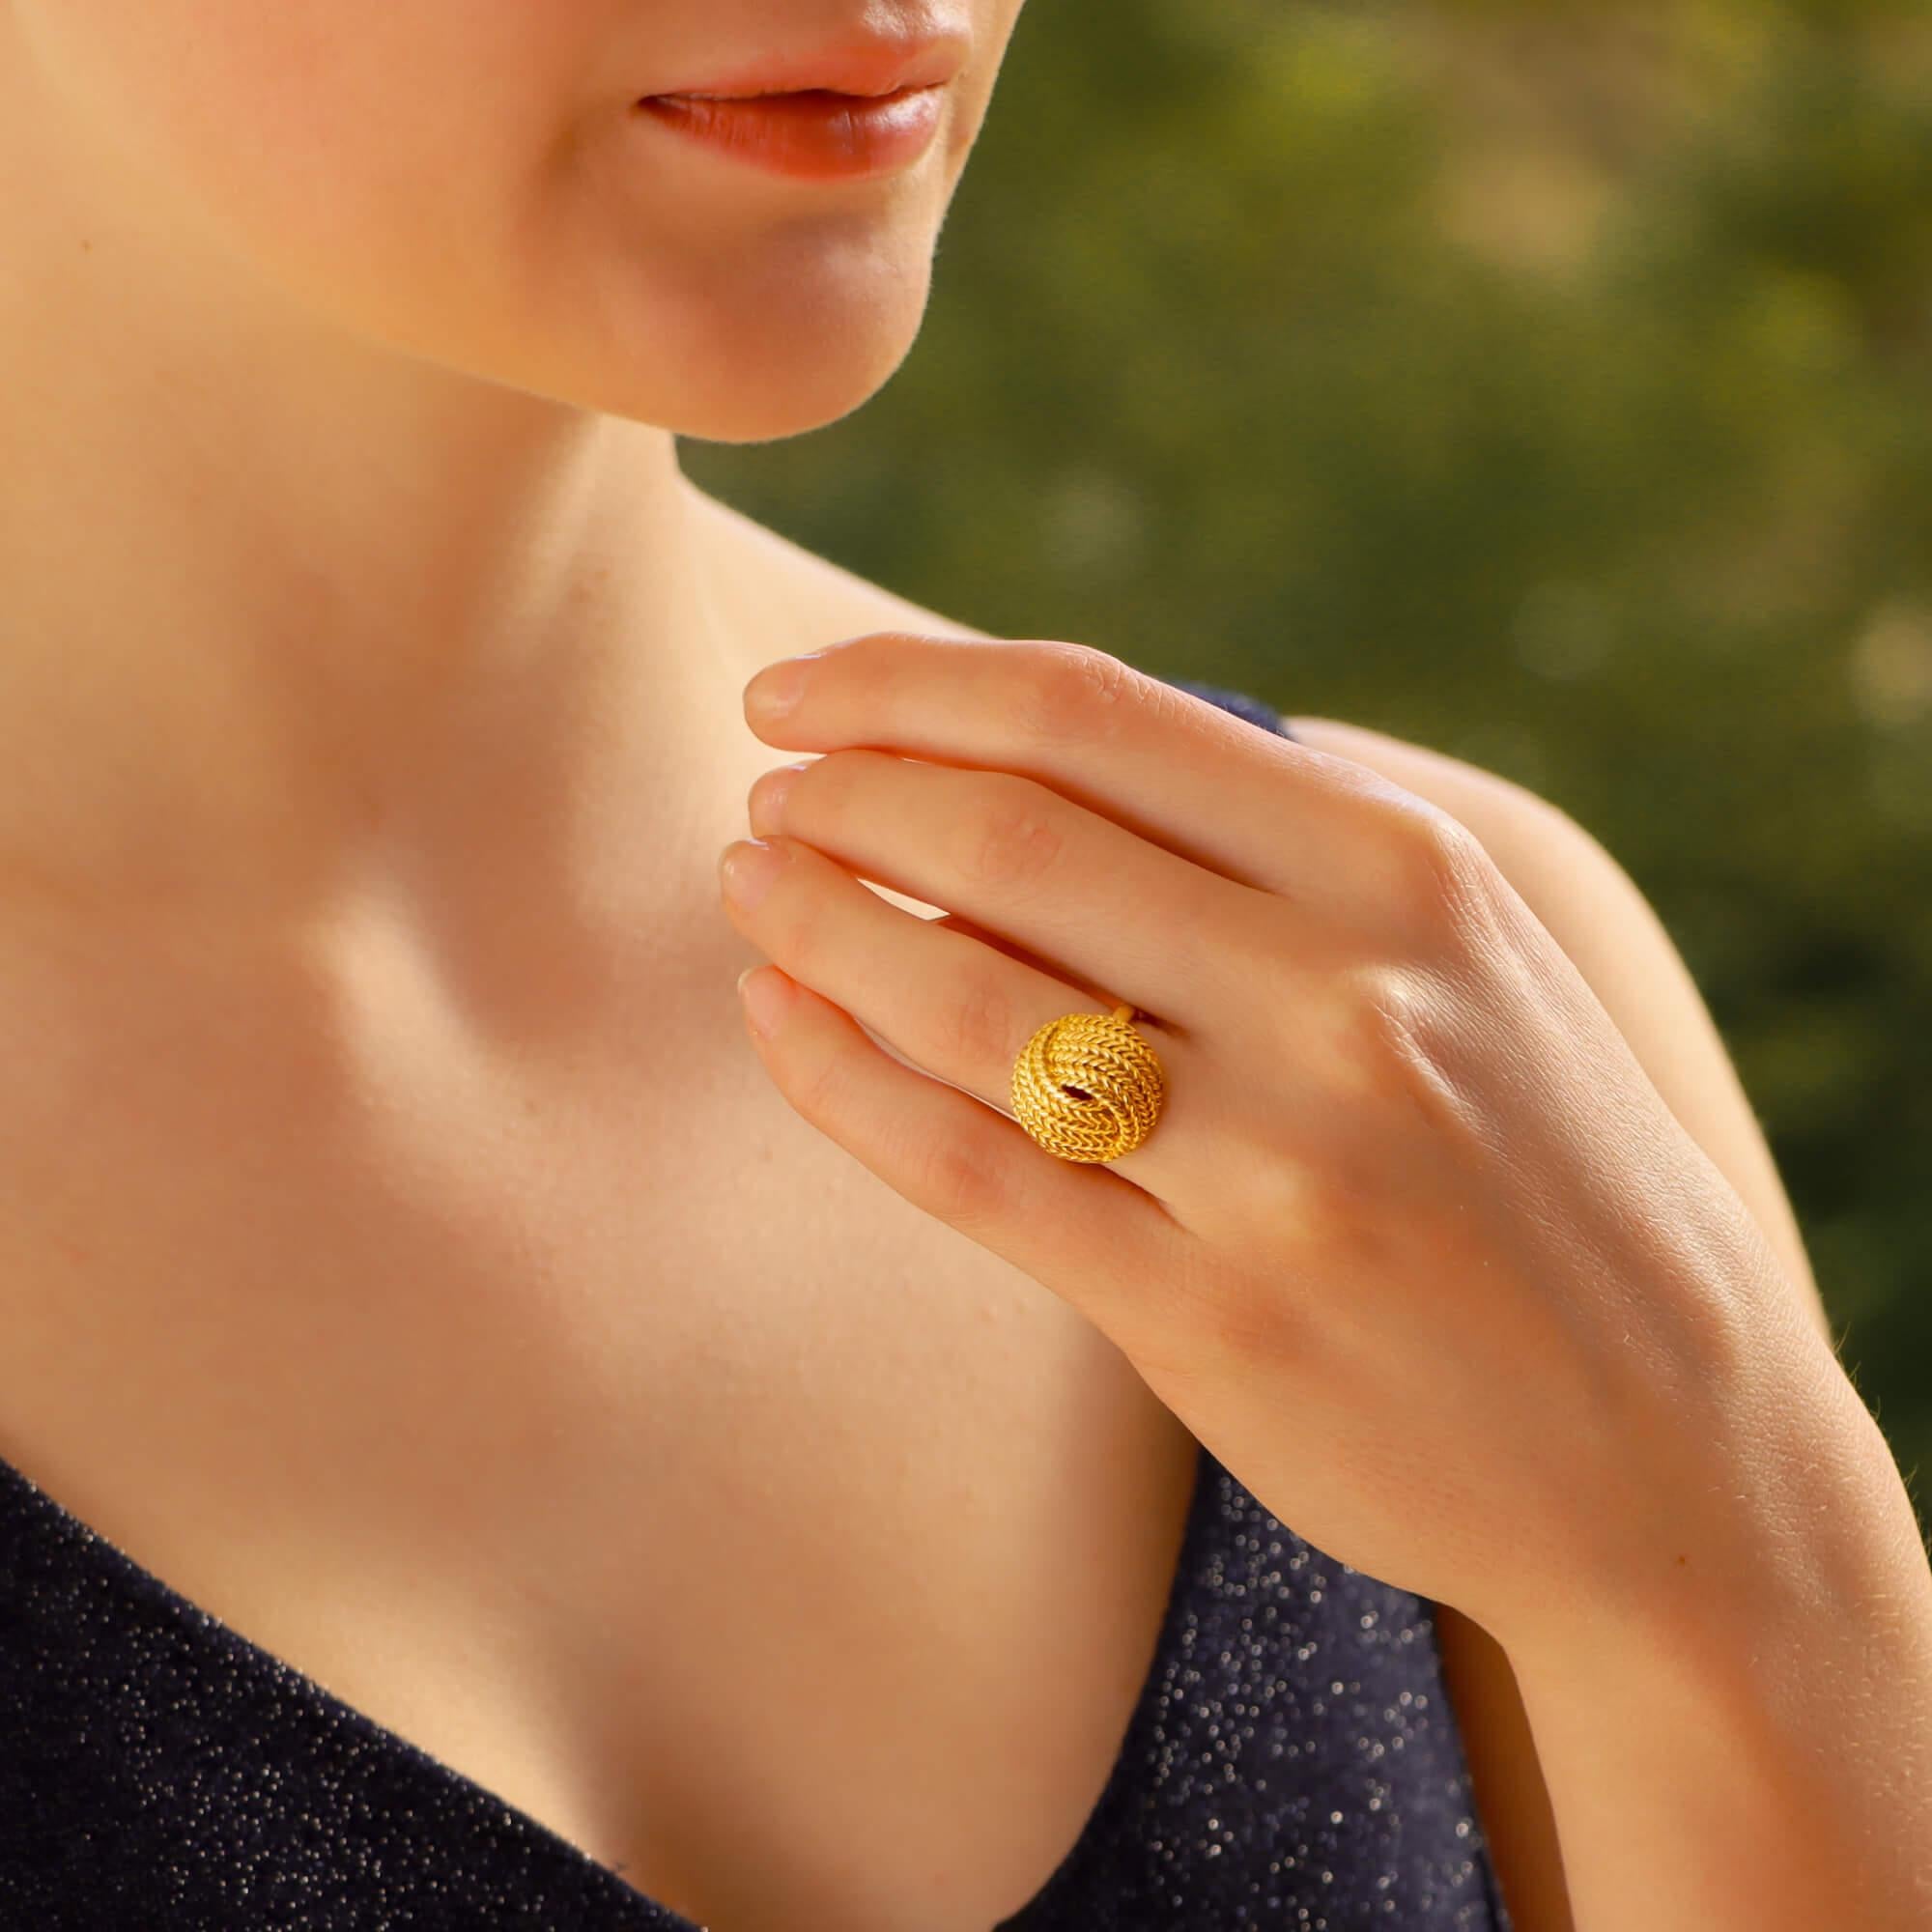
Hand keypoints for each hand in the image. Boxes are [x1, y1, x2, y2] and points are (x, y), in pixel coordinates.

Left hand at [719, 632, 1850, 1655]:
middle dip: (845, 795)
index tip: (798, 695)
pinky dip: (841, 1082)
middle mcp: (1347, 1002)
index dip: (910, 689)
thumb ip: (1270, 852)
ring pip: (965, 1003)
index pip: (1099, 718)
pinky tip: (778, 1022)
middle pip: (1012, 841)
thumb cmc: (1542, 1165)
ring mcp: (1279, 1170)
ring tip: (751, 884)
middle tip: (768, 791)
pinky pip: (972, 1173)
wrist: (1670, 1451)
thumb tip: (1010, 771)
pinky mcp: (1210, 1321)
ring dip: (817, 924)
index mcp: (1409, 875)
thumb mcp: (1464, 957)